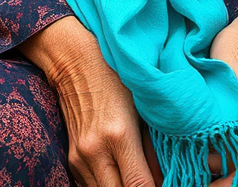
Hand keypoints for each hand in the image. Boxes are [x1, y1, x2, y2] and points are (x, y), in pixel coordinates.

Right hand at [19, 17, 156, 186]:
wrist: (76, 63)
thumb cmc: (116, 78)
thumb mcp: (142, 107)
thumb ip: (153, 148)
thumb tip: (165, 179)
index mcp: (119, 134)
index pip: (139, 186)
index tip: (164, 185)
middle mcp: (95, 151)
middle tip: (148, 180)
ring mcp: (80, 158)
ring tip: (134, 175)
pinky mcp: (72, 159)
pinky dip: (107, 184)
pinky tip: (118, 172)